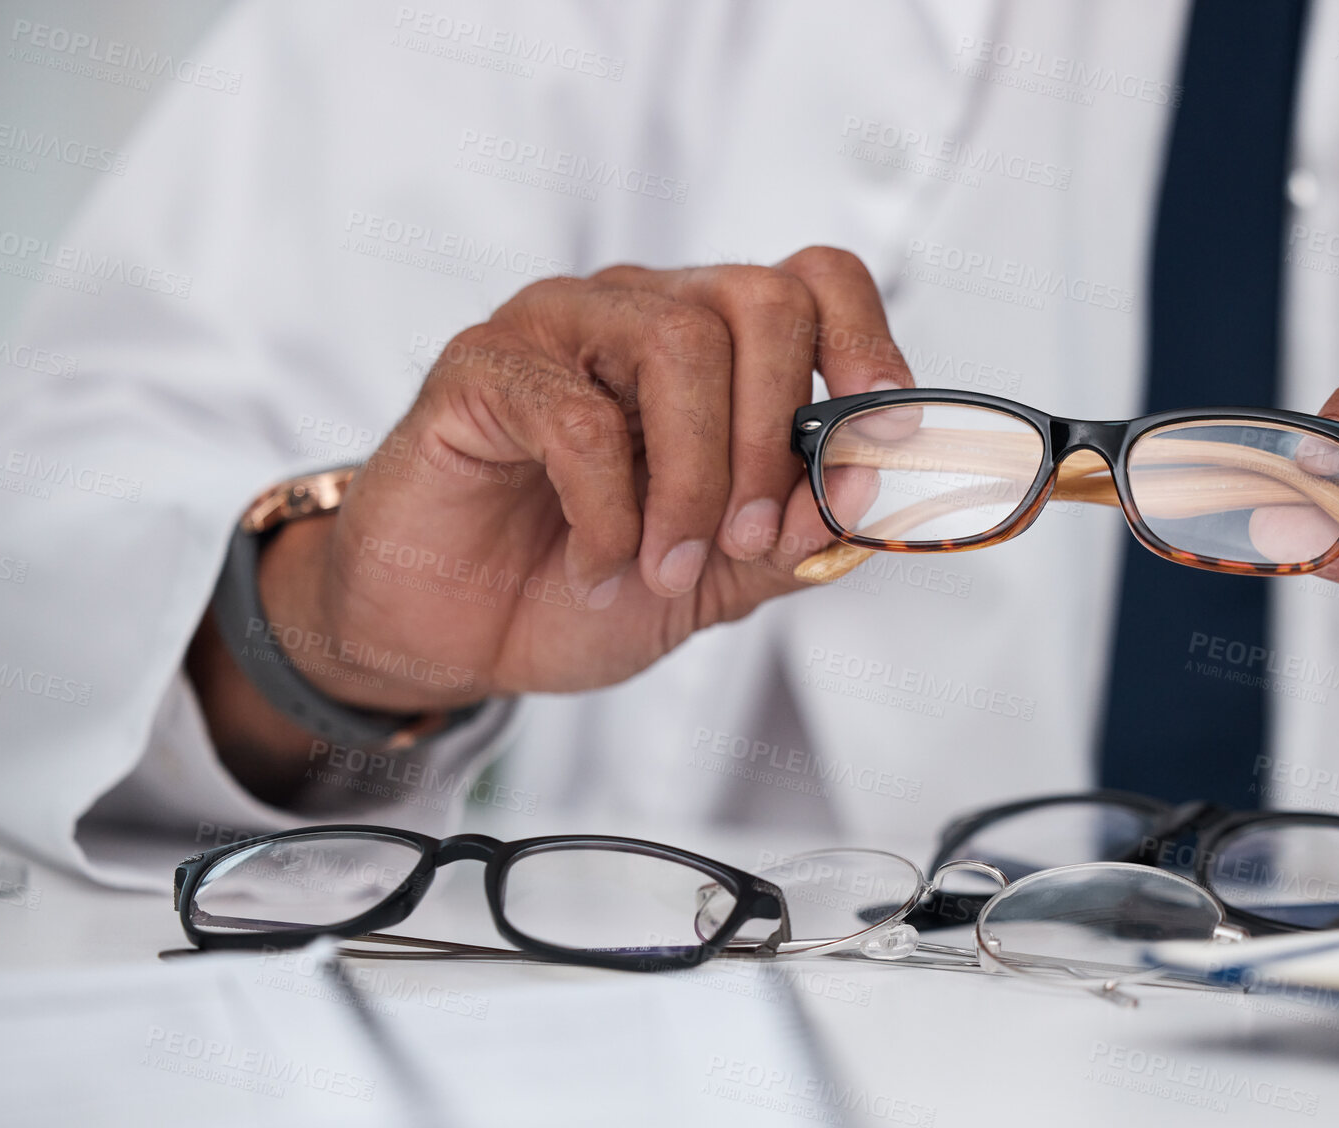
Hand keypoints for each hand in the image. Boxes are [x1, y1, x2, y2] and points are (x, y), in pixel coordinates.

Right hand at [208, 248, 912, 725]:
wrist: (454, 635)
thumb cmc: (579, 584)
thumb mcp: (720, 577)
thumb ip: (796, 536)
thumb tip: (863, 490)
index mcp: (714, 347)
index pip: (815, 281)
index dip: (865, 344)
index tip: (884, 433)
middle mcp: (644, 312)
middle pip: (760, 301)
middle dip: (774, 439)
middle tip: (750, 539)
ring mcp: (561, 328)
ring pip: (678, 346)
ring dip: (695, 481)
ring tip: (668, 566)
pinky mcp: (483, 368)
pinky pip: (575, 416)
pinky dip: (608, 512)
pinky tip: (600, 566)